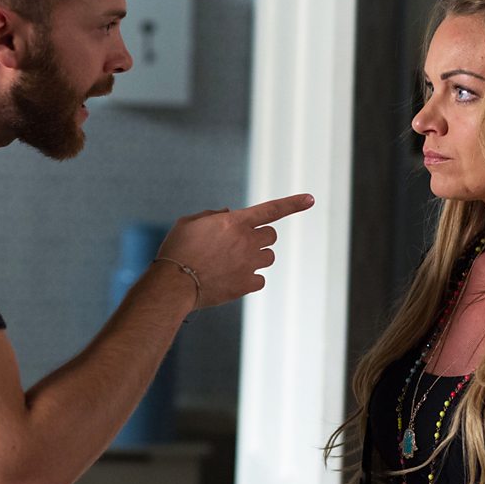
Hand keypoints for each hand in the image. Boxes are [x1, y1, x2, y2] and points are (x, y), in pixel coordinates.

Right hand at [155, 193, 314, 308]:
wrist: (173, 284)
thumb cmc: (177, 250)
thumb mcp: (189, 223)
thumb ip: (212, 215)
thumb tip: (227, 215)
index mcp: (235, 222)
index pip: (272, 209)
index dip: (293, 203)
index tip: (311, 199)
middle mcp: (247, 241)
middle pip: (271, 236)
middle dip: (260, 237)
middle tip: (240, 244)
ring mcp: (249, 264)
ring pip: (268, 257)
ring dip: (257, 257)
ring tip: (232, 262)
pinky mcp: (247, 285)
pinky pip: (260, 279)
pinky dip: (250, 278)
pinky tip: (231, 278)